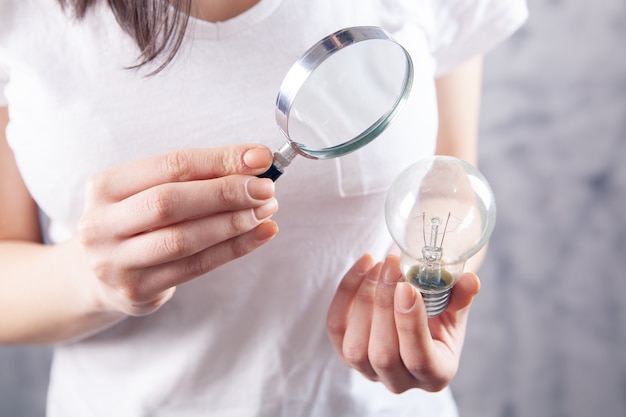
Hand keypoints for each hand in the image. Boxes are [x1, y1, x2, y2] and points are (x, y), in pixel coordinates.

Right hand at [78, 145, 278, 316]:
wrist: (99, 276)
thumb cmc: (138, 222)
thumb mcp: (151, 191)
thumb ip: (198, 175)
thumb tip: (256, 161)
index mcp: (104, 186)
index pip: (170, 165)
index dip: (218, 160)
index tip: (259, 158)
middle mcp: (101, 224)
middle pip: (170, 202)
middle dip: (225, 193)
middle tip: (265, 188)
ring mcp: (115, 262)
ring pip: (183, 239)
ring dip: (233, 223)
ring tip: (266, 210)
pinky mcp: (136, 291)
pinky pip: (195, 267)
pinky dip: (233, 249)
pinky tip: (260, 234)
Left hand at [327, 254, 479, 392]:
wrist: (416, 311)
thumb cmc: (439, 312)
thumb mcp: (455, 306)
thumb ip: (461, 296)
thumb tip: (470, 282)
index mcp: (435, 374)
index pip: (420, 360)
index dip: (410, 324)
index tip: (406, 286)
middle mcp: (400, 381)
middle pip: (383, 354)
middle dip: (383, 305)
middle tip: (391, 266)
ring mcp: (368, 371)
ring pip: (355, 347)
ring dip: (364, 299)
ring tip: (379, 265)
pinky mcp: (344, 353)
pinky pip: (336, 327)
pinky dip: (345, 293)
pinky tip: (363, 266)